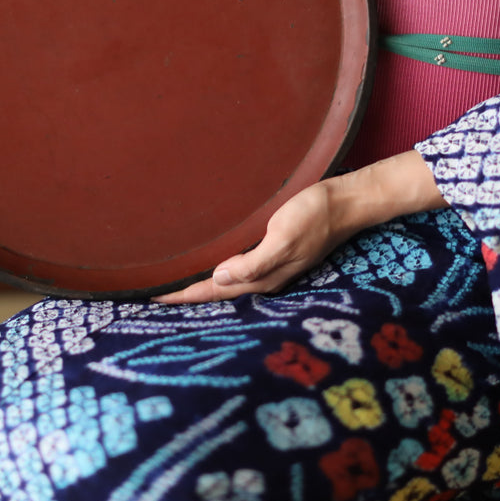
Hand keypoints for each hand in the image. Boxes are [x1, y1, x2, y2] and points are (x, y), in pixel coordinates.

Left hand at [153, 150, 447, 303]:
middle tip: (154, 295)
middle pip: (217, 292)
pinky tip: (211, 264)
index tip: (153, 297)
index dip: (184, 295)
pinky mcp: (274, 252)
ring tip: (175, 285)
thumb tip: (219, 278)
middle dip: (187, 295)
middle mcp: (264, 276)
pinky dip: (219, 271)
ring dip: (202, 285)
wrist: (347, 203)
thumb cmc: (315, 215)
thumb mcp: (284, 236)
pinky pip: (239, 268)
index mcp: (262, 276)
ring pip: (227, 282)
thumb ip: (254, 261)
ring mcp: (271, 266)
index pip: (213, 291)